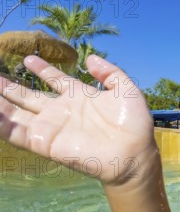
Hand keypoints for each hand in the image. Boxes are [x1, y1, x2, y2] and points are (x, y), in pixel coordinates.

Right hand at [0, 55, 154, 183]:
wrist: (132, 153)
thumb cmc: (133, 123)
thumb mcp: (126, 90)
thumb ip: (109, 72)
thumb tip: (91, 58)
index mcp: (80, 97)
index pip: (56, 80)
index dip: (43, 69)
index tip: (28, 58)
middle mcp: (62, 111)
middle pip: (29, 96)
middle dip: (9, 86)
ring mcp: (52, 127)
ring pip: (17, 113)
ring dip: (1, 103)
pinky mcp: (44, 143)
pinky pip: (16, 133)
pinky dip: (1, 124)